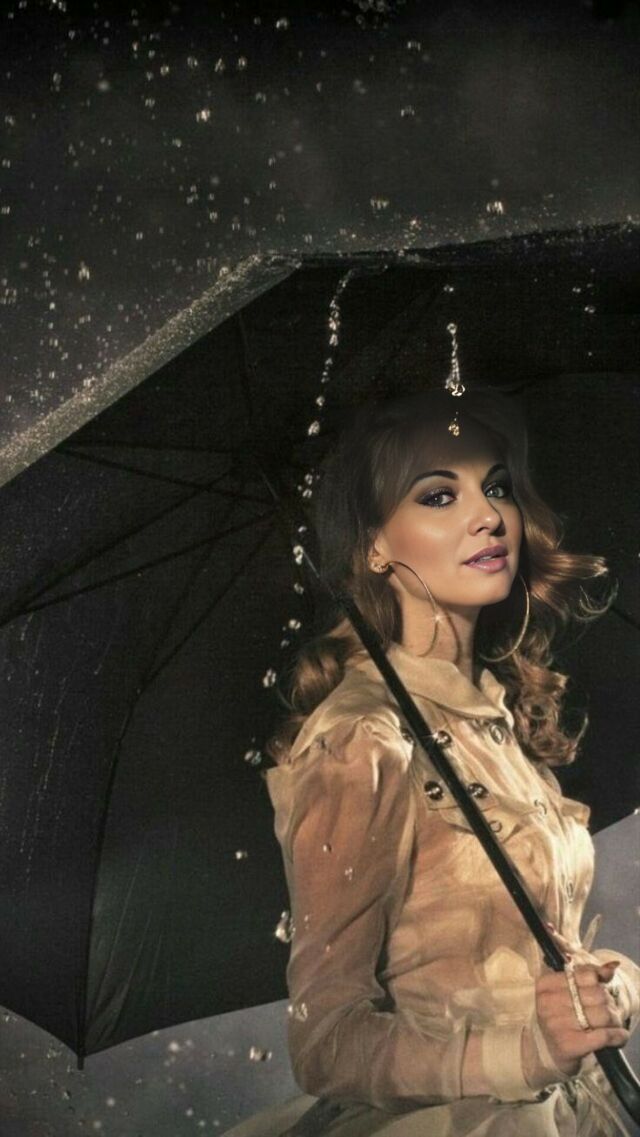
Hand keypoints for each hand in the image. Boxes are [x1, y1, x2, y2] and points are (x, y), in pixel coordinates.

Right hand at [523, 942, 628, 1091]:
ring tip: (612, 1025)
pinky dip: (617, 1036)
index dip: (599, 983)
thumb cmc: (559, 1019)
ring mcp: (558, 1024)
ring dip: (615, 1021)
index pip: (586, 974)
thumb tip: (612, 967)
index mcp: (546, 985)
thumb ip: (588, 977)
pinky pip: (604, 1036)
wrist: (545, 1053)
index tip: (600, 991)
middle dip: (609, 1004)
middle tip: (607, 1013)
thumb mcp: (566, 993)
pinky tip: (619, 1037)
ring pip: (604, 1014)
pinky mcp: (570, 1045)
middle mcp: (549, 1003)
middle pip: (598, 995)